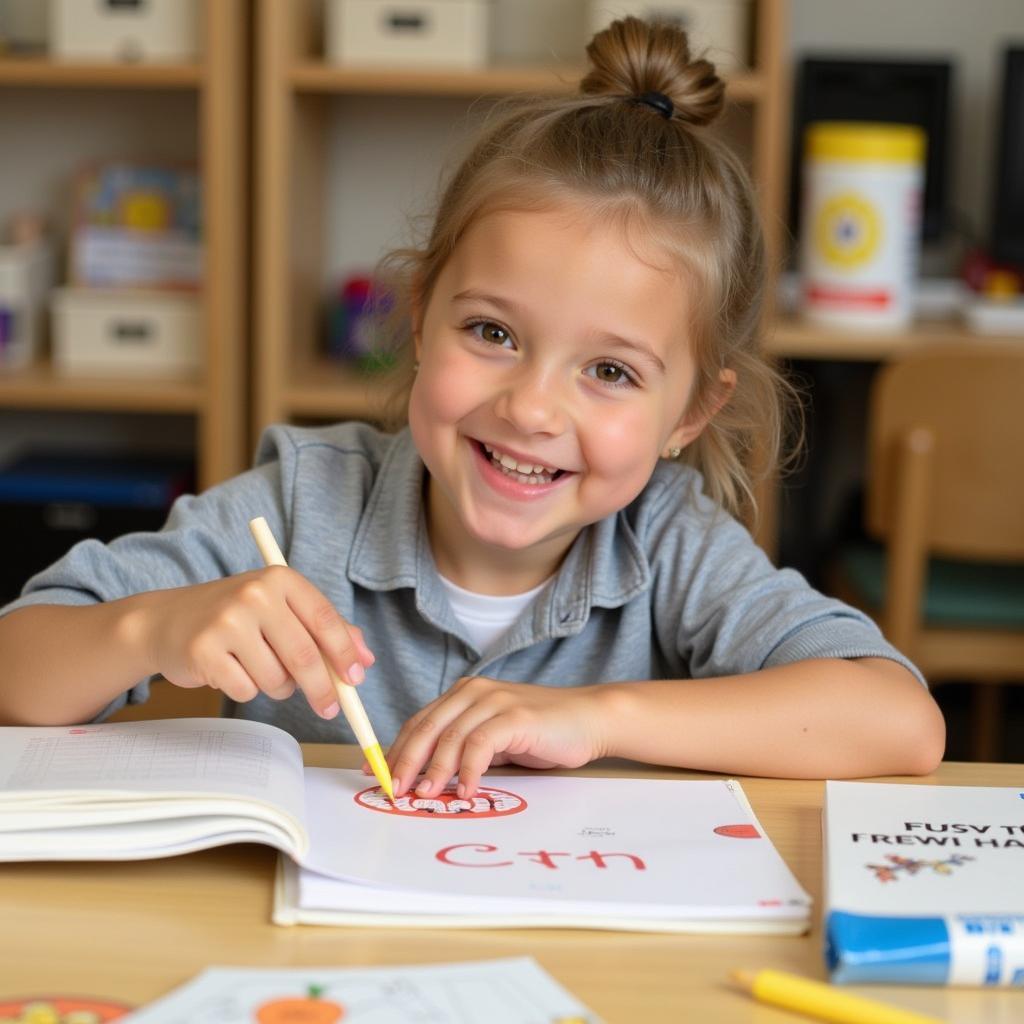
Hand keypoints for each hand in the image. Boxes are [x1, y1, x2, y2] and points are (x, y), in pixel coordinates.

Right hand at [144, 566, 373, 718]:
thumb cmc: (235, 617)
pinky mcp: (204, 651)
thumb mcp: (281, 610)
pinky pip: (246, 690)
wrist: (166, 620)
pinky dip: (246, 689)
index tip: (356, 679)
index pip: (325, 619)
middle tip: (331, 708)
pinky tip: (231, 670)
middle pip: (304, 655)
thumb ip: (325, 629)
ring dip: (277, 687)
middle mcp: (255, 594)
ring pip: (276, 678)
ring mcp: (227, 622)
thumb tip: (365, 659)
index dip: (345, 653)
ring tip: (258, 668)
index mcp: (280, 579)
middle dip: (323, 689)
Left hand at [384, 676, 611, 799]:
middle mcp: (474, 691)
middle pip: (426, 728)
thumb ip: (464, 748)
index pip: (419, 722)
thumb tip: (426, 779)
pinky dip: (470, 770)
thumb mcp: (493, 738)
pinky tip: (467, 791)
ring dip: (434, 770)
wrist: (587, 719)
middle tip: (394, 791)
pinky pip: (481, 744)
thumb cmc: (541, 732)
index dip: (396, 750)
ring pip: (450, 736)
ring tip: (425, 796)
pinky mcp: (514, 716)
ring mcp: (494, 701)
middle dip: (406, 762)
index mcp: (463, 694)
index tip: (378, 775)